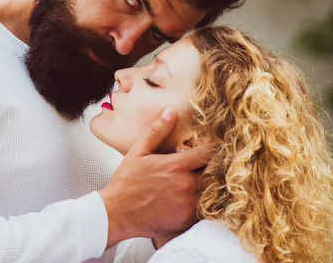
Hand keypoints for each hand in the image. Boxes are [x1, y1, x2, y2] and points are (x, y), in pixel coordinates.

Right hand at [99, 108, 209, 246]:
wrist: (117, 213)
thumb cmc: (126, 182)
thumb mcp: (138, 152)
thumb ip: (157, 131)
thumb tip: (171, 112)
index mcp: (175, 165)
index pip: (208, 152)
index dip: (212, 148)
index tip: (212, 146)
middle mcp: (186, 184)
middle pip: (214, 172)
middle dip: (213, 167)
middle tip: (206, 164)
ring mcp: (188, 204)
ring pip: (212, 191)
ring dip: (208, 184)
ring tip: (199, 180)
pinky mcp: (188, 219)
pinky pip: (206, 208)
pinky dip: (202, 201)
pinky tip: (190, 197)